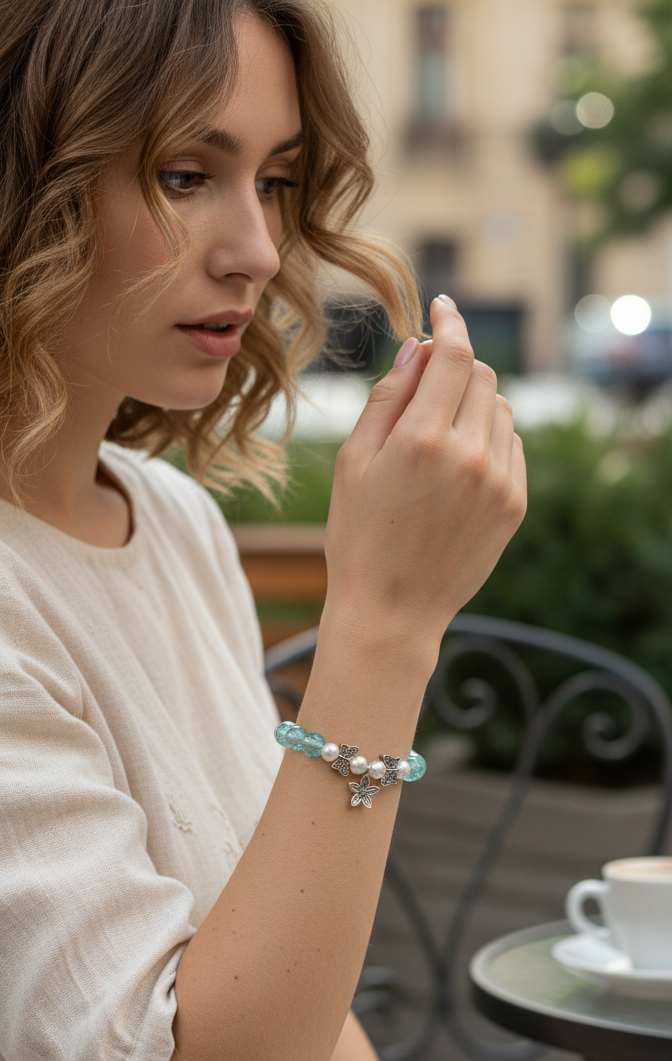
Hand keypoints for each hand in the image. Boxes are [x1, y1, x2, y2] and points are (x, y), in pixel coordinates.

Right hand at [324, 296, 526, 648]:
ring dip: (474, 402)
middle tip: (426, 385)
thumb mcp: (354, 462)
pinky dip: (490, 436)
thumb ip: (387, 398)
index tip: (443, 306)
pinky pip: (511, 444)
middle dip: (455, 367)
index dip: (451, 322)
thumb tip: (417, 347)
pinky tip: (458, 464)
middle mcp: (469, 456)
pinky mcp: (515, 503)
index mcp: (421, 441)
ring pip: (500, 407)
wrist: (392, 610)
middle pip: (480, 376)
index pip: (453, 356)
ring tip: (437, 436)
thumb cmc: (358, 535)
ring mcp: (499, 481)